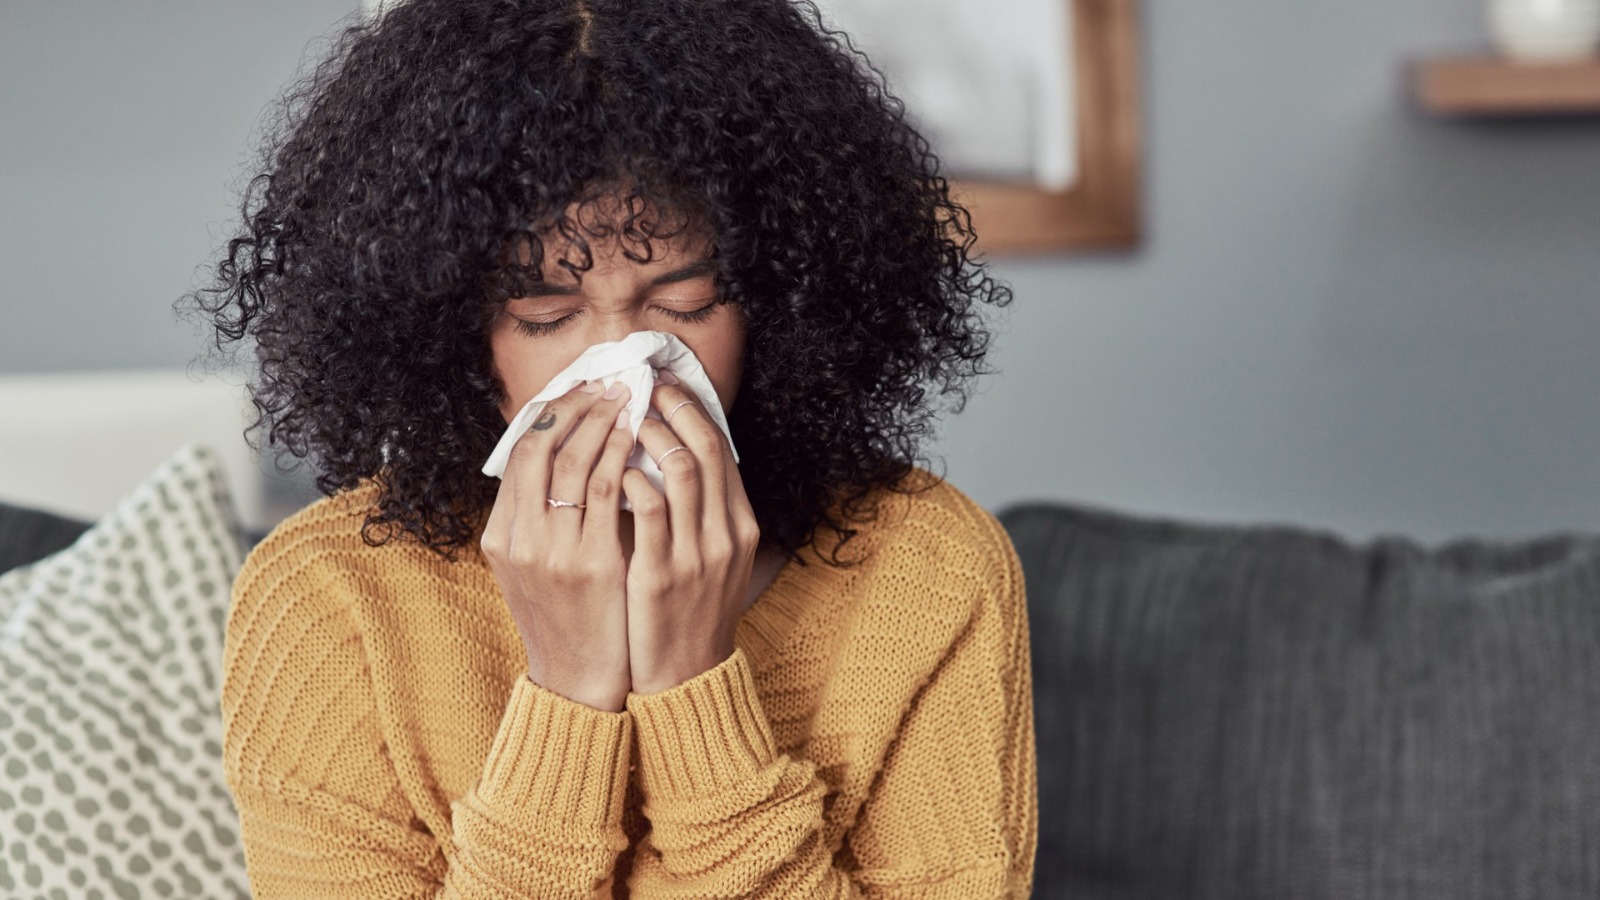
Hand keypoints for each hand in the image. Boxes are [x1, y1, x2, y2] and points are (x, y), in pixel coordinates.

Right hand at [480, 380, 635, 711]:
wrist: (577, 683)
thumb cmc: (566, 620)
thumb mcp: (534, 568)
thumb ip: (538, 520)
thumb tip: (562, 461)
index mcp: (501, 536)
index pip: (518, 453)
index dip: (551, 413)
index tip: (581, 390)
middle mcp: (519, 539)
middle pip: (538, 447)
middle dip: (576, 406)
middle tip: (608, 382)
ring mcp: (550, 551)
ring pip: (570, 461)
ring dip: (601, 421)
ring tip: (628, 398)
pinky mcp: (589, 564)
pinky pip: (603, 491)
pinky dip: (619, 456)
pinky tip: (638, 438)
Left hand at [620, 380, 761, 694]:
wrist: (686, 677)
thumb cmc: (689, 611)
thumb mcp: (712, 559)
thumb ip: (702, 513)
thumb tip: (675, 456)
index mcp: (740, 525)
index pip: (722, 448)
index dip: (692, 408)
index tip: (663, 385)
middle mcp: (725, 535)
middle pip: (706, 448)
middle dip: (672, 408)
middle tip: (639, 386)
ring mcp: (697, 555)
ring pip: (681, 470)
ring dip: (649, 436)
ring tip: (621, 420)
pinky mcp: (661, 576)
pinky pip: (647, 511)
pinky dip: (629, 480)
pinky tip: (608, 471)